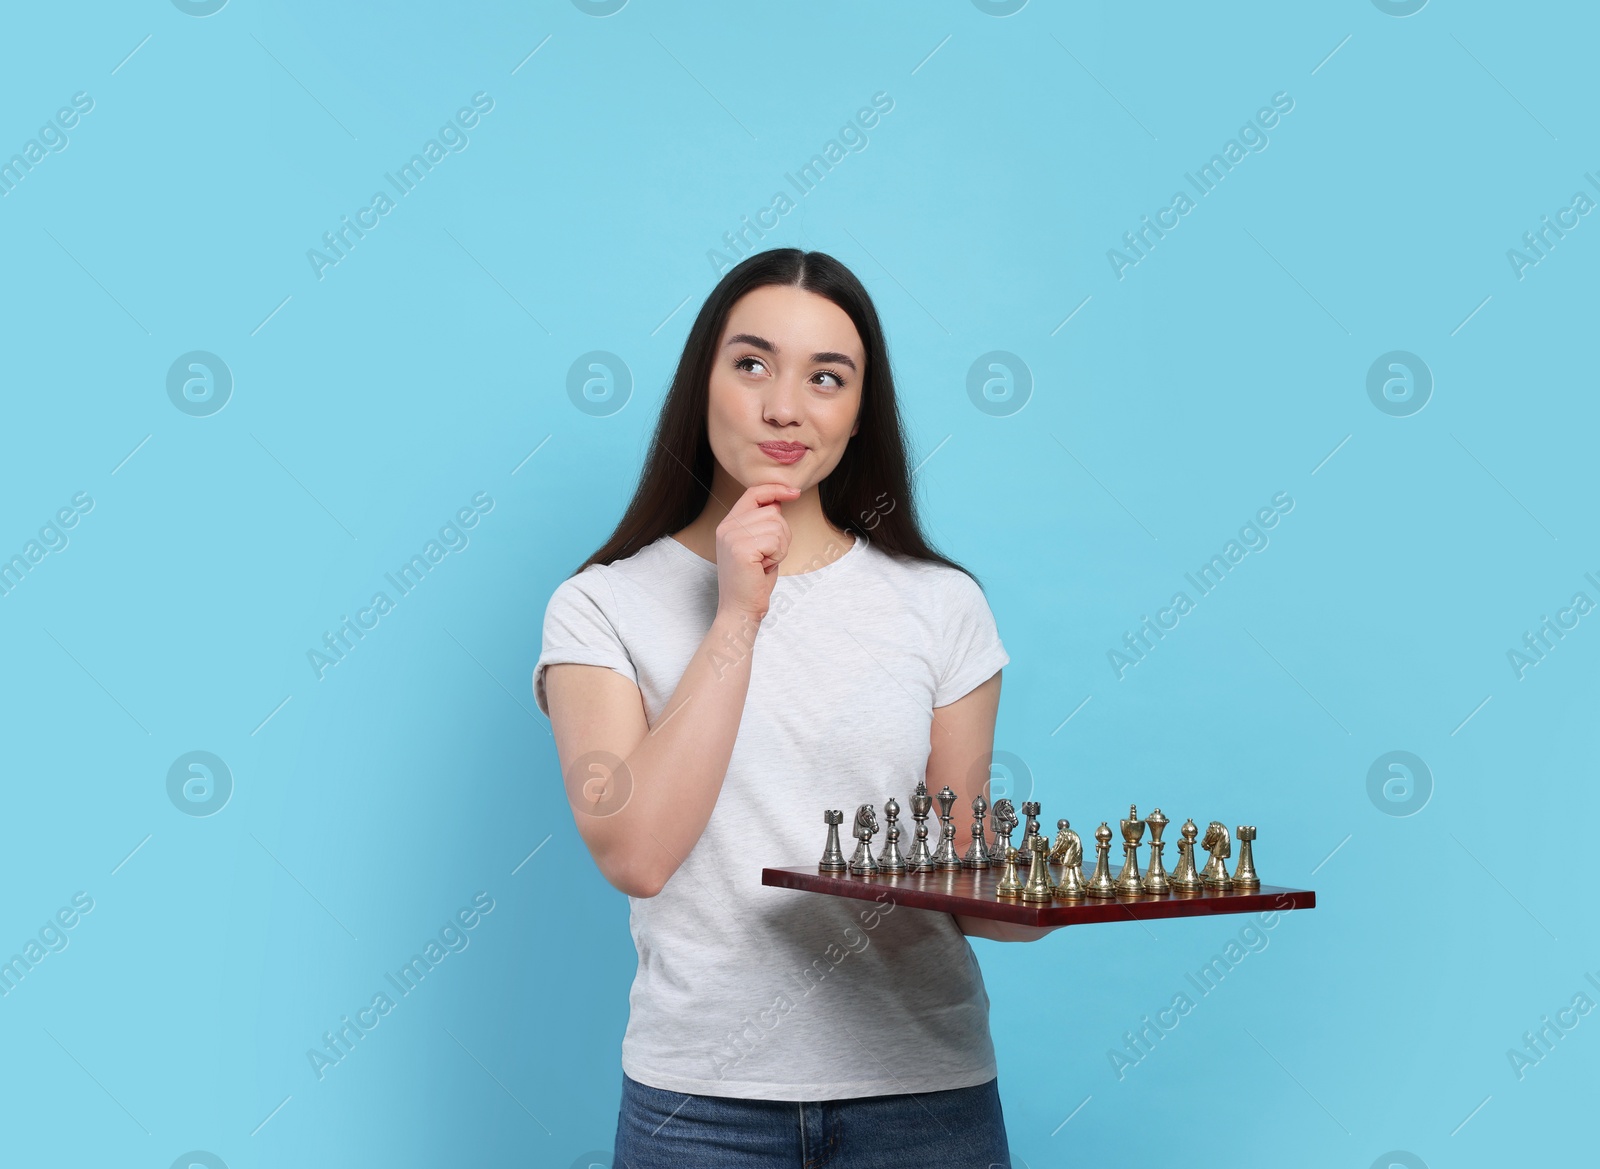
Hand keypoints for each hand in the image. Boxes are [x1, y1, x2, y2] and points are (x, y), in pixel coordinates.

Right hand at [715, 482, 798, 622]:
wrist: (740, 609)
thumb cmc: (753, 581)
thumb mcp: (758, 546)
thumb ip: (763, 523)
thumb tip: (778, 502)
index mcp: (728, 524)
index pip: (753, 493)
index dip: (776, 489)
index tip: (795, 492)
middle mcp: (727, 527)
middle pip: (772, 511)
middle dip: (781, 534)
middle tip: (768, 557)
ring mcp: (732, 536)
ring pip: (777, 525)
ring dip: (780, 547)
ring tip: (765, 563)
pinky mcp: (741, 548)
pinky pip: (776, 540)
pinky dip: (778, 556)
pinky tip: (764, 567)